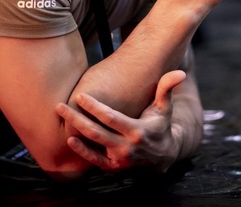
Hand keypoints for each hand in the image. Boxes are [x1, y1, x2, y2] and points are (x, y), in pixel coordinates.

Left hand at [55, 70, 185, 171]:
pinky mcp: (114, 167)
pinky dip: (82, 151)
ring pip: (92, 144)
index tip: (80, 96)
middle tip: (60, 105)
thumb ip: (167, 88)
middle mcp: (126, 147)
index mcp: (137, 130)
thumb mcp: (165, 108)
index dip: (93, 107)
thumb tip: (180, 73)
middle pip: (96, 132)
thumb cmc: (161, 125)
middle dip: (77, 118)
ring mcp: (119, 159)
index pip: (110, 118)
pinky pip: (94, 160)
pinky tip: (71, 139)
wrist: (163, 156)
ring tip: (61, 116)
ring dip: (75, 130)